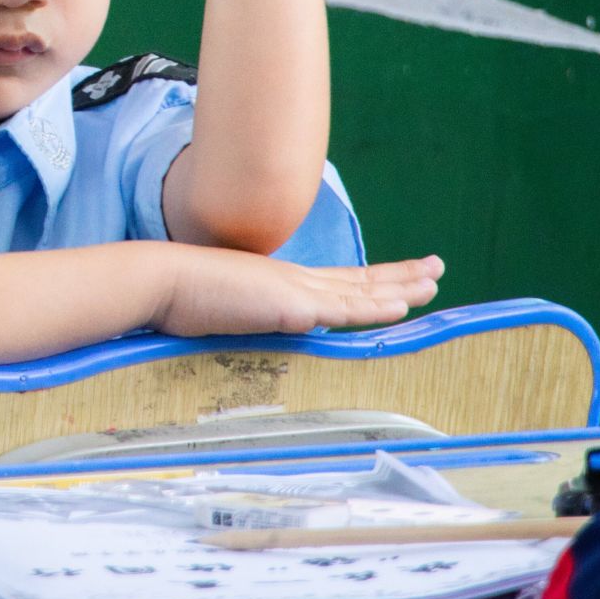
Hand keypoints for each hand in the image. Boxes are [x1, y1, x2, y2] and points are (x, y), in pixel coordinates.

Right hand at [152, 248, 445, 337]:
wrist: (165, 281)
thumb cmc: (182, 299)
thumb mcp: (224, 311)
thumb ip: (245, 318)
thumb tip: (246, 331)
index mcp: (281, 282)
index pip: (338, 281)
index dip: (371, 280)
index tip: (397, 276)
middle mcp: (296, 280)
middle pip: (360, 279)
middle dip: (400, 275)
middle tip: (434, 268)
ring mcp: (296, 290)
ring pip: (362, 290)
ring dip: (402, 287)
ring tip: (433, 281)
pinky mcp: (292, 305)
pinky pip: (345, 309)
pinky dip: (376, 308)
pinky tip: (403, 306)